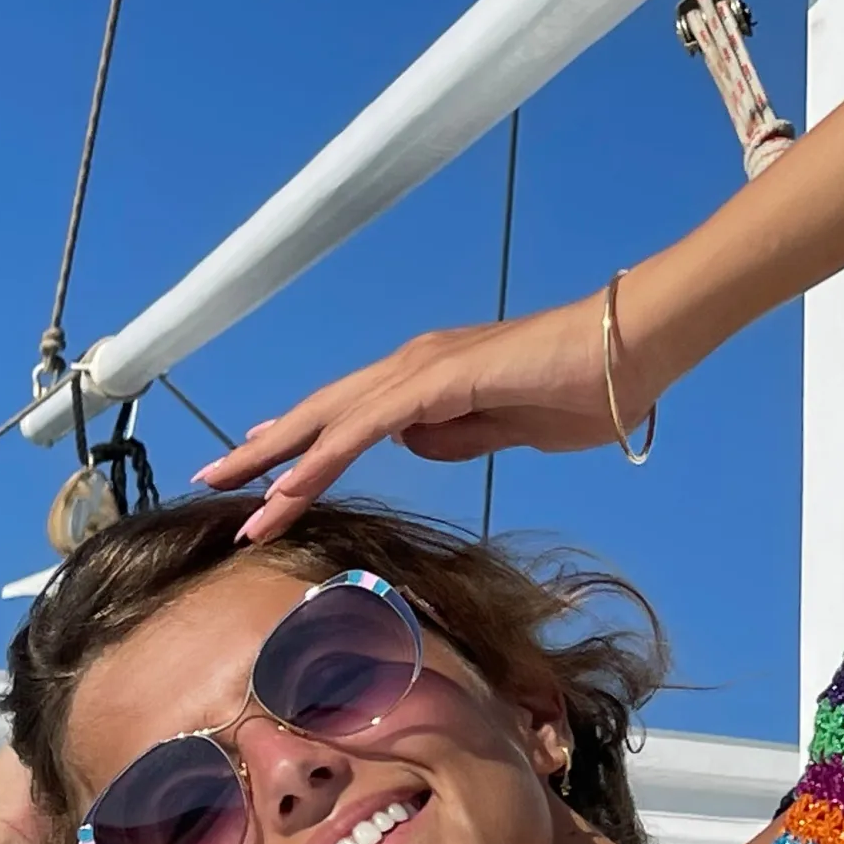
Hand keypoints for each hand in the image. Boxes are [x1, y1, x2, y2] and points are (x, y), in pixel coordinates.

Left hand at [193, 296, 638, 543]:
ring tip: (232, 492)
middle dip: (265, 449)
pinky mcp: (437, 382)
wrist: (629, 352)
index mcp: (430, 379)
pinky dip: (324, 457)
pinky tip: (292, 484)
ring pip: (331, 421)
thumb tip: (415, 444)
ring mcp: (422, 371)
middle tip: (213, 478)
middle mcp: (413, 367)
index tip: (263, 471)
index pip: (349, 417)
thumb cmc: (586, 388)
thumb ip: (462, 436)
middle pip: (322, 413)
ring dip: (279, 460)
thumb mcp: (511, 429)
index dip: (302, 444)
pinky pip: (366, 427)